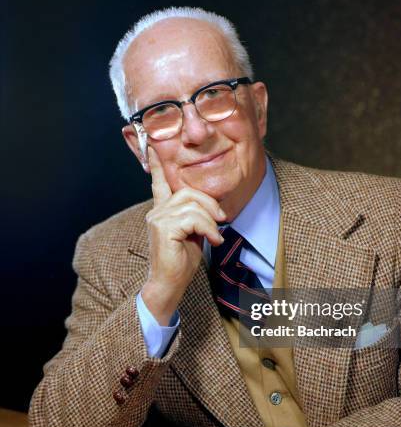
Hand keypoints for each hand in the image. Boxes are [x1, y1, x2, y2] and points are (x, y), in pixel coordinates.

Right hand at [141, 145, 226, 323]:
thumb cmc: (182, 260)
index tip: (153, 143)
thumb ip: (198, 216)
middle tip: (220, 221)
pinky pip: (193, 217)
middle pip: (189, 192)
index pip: (159, 181)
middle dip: (210, 204)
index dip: (157, 163)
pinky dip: (208, 228)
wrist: (169, 283)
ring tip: (214, 235)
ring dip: (210, 220)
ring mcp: (158, 218)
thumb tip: (216, 208)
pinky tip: (212, 240)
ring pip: (193, 205)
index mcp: (163, 209)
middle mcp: (157, 210)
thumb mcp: (194, 233)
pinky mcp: (163, 227)